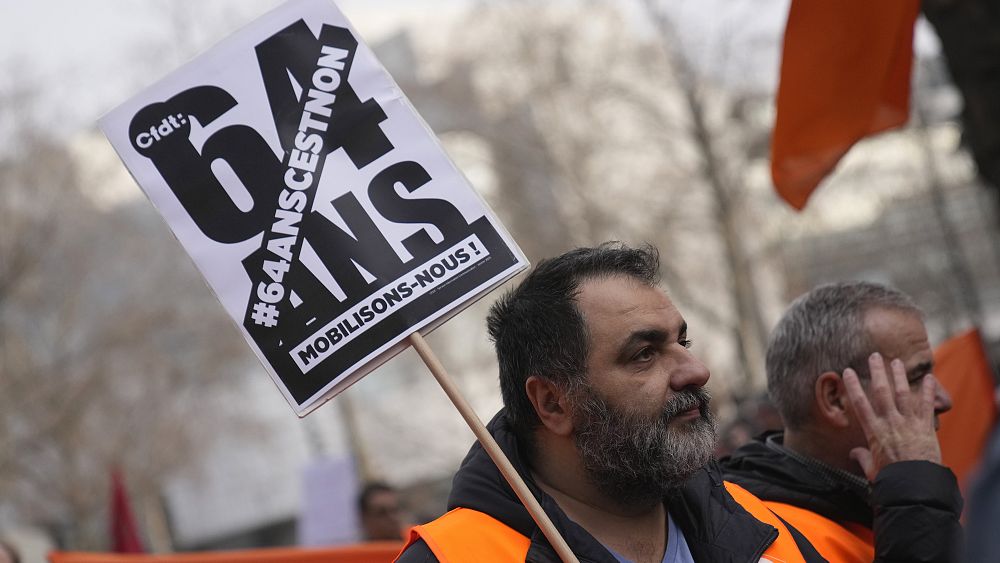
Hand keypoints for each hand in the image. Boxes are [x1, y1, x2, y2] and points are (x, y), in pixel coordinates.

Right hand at [841, 352, 940, 480]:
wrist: (916, 485)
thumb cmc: (892, 479)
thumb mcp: (872, 470)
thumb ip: (862, 458)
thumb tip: (853, 453)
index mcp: (874, 432)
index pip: (860, 403)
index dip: (853, 385)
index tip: (847, 371)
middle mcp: (890, 422)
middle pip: (881, 391)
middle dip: (877, 372)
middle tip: (874, 356)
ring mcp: (909, 423)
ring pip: (903, 393)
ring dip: (899, 376)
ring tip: (896, 361)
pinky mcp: (925, 427)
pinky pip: (926, 405)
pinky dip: (929, 390)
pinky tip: (930, 377)